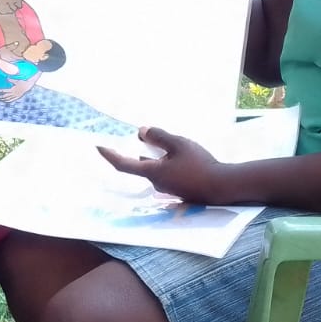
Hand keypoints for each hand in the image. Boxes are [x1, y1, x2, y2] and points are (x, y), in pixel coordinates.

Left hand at [0, 76, 36, 103]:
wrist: (28, 86)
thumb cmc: (23, 82)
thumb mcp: (17, 81)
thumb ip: (12, 80)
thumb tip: (7, 78)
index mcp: (12, 89)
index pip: (3, 90)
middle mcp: (13, 94)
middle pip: (4, 96)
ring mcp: (15, 96)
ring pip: (7, 99)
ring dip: (3, 99)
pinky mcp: (17, 97)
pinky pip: (12, 100)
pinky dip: (8, 101)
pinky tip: (5, 101)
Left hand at [98, 127, 221, 202]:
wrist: (222, 186)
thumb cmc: (200, 165)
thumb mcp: (179, 144)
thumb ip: (159, 137)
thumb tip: (141, 132)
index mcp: (152, 172)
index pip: (123, 164)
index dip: (110, 155)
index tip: (98, 146)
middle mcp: (156, 183)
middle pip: (141, 164)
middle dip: (139, 151)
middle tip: (141, 136)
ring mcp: (167, 188)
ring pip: (155, 168)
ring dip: (155, 156)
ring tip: (164, 142)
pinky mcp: (177, 189)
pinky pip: (165, 173)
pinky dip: (165, 162)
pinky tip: (179, 155)